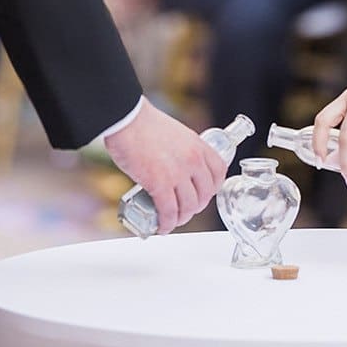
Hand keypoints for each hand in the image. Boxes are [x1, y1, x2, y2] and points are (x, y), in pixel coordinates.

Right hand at [104, 102, 226, 234]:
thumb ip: (181, 150)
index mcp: (198, 145)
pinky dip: (166, 224)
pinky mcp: (159, 184)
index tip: (205, 193)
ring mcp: (178, 173)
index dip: (213, 188)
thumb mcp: (175, 133)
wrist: (126, 119)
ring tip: (172, 220)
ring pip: (188, 207)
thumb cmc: (143, 123)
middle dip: (196, 207)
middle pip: (205, 194)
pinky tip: (162, 227)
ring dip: (181, 218)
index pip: (219, 171)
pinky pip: (169, 211)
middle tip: (185, 209)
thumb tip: (175, 168)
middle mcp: (193, 160)